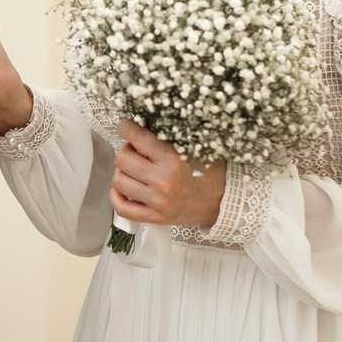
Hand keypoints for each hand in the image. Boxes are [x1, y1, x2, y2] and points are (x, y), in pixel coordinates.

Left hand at [109, 119, 226, 228]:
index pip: (136, 137)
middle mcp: (163, 181)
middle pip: (122, 159)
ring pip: (118, 181)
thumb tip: (141, 124)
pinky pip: (123, 208)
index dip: (126, 127)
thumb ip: (168, 136)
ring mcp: (158, 202)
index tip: (126, 126)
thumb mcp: (195, 145)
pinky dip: (117, 196)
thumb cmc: (210, 171)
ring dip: (122, 171)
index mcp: (173, 159)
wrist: (224, 202)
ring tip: (134, 168)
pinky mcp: (155, 217)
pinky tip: (125, 187)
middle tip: (135, 150)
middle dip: (126, 149)